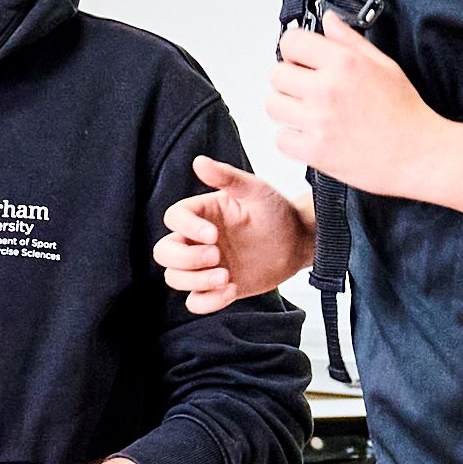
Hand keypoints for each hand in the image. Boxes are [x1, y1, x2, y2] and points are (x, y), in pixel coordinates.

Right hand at [157, 155, 310, 311]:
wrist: (298, 244)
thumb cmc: (277, 212)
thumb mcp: (255, 191)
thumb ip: (227, 177)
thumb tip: (198, 161)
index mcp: (202, 213)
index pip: (173, 218)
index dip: (186, 228)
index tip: (214, 234)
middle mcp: (197, 239)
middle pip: (164, 252)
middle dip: (185, 258)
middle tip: (217, 256)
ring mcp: (204, 266)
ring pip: (174, 278)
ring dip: (195, 280)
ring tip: (226, 277)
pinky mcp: (215, 288)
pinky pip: (194, 302)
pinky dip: (207, 301)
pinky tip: (231, 290)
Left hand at [266, 9, 439, 197]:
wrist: (419, 154)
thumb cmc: (406, 113)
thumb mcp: (384, 65)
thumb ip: (350, 40)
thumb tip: (328, 21)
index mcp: (344, 63)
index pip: (291, 42)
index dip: (293, 50)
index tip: (301, 60)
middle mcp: (327, 89)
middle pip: (276, 74)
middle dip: (289, 80)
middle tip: (306, 89)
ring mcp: (318, 121)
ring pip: (273, 106)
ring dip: (287, 108)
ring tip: (309, 113)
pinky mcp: (315, 150)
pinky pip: (281, 139)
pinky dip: (293, 139)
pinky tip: (313, 135)